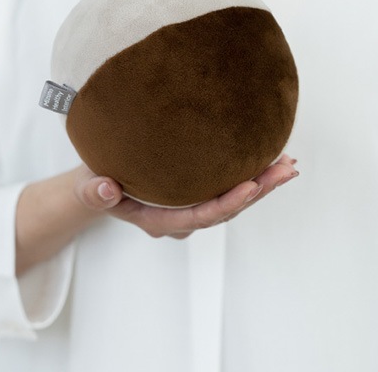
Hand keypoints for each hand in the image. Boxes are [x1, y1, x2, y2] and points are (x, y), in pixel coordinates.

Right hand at [73, 155, 298, 238]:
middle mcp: (181, 218)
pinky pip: (229, 188)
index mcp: (159, 219)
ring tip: (288, 164)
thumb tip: (105, 190)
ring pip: (233, 200)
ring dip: (262, 183)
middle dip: (258, 190)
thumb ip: (94, 192)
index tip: (251, 186)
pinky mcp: (198, 194)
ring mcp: (192, 207)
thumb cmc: (97, 183)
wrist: (99, 185)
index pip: (199, 215)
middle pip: (226, 209)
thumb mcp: (89, 186)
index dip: (227, 203)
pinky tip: (272, 159)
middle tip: (285, 170)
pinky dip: (252, 175)